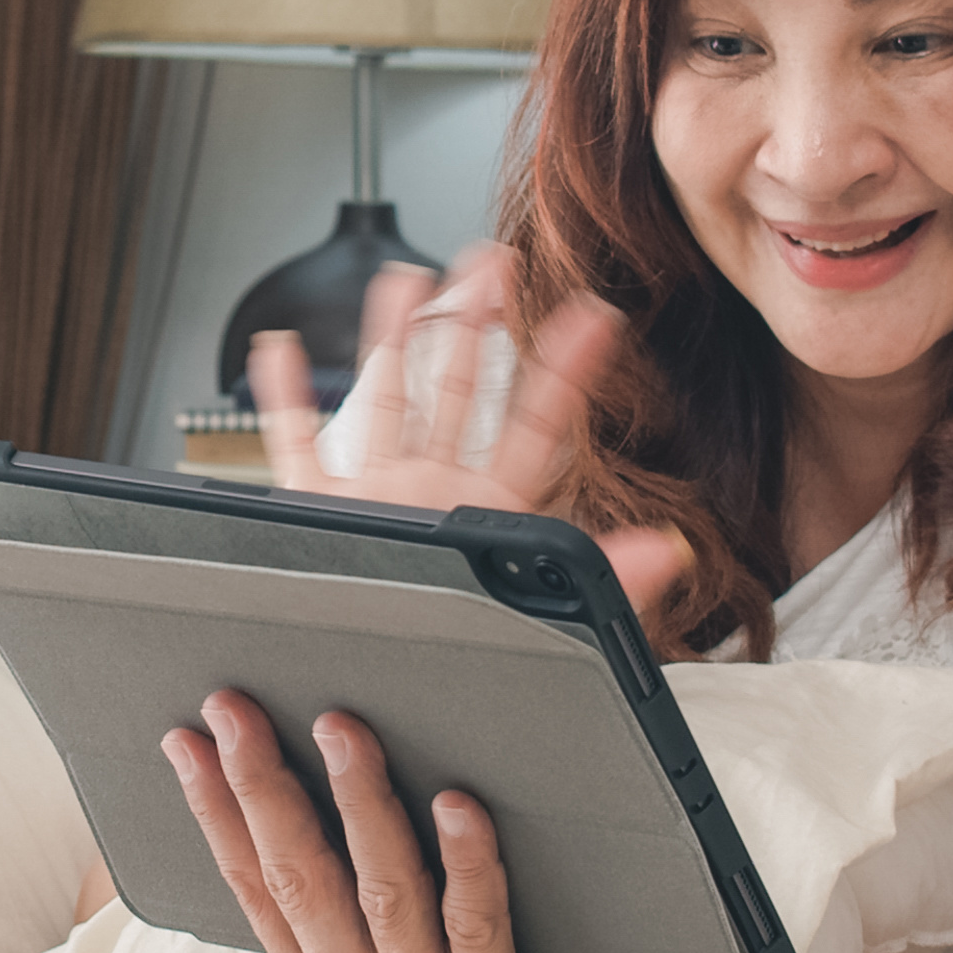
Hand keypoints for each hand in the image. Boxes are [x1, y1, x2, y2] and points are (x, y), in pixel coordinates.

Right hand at [163, 689, 764, 952]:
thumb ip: (363, 913)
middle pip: (301, 881)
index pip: (256, 891)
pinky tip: (458, 804)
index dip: (216, 812)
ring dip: (358, 803)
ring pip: (382, 892)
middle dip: (261, 787)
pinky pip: (476, 925)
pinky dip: (465, 860)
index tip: (186, 742)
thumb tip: (320, 790)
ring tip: (342, 729)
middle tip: (237, 709)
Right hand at [250, 250, 687, 613]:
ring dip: (393, 337)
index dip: (565, 369)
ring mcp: (375, 496)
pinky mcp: (318, 512)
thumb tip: (672, 551)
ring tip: (407, 280)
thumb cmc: (456, 656)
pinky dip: (283, 395)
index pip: (536, 424)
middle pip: (459, 389)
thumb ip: (604, 578)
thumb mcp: (542, 614)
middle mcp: (432, 491)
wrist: (378, 688)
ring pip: (387, 397)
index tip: (593, 318)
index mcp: (487, 510)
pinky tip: (280, 349)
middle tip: (493, 264)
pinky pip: (296, 442)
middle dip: (476, 322)